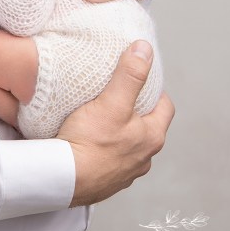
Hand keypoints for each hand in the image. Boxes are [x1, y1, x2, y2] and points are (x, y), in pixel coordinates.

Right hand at [58, 41, 173, 206]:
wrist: (64, 180)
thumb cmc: (90, 143)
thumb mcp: (112, 102)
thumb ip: (129, 75)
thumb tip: (144, 50)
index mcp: (152, 138)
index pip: (165, 107)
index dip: (155, 90)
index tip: (141, 78)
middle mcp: (144, 158)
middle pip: (147, 126)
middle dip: (136, 109)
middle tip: (117, 94)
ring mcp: (125, 172)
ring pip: (129, 144)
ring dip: (120, 131)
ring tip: (100, 117)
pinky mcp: (106, 181)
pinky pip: (110, 159)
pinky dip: (104, 149)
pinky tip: (88, 141)